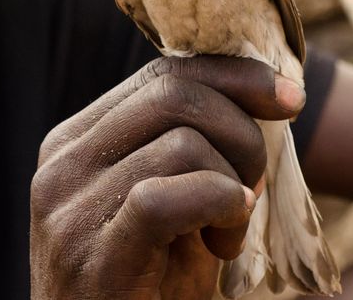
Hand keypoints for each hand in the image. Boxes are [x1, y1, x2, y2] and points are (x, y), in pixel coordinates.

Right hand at [30, 55, 305, 299]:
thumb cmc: (147, 290)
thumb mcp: (168, 206)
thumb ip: (187, 147)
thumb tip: (262, 87)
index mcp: (75, 141)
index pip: (161, 75)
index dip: (234, 77)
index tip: (290, 98)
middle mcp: (62, 163)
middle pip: (174, 96)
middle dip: (242, 134)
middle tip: (255, 189)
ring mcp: (69, 208)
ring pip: (183, 144)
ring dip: (232, 188)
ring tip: (226, 239)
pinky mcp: (91, 256)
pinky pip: (165, 199)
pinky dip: (216, 208)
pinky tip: (225, 244)